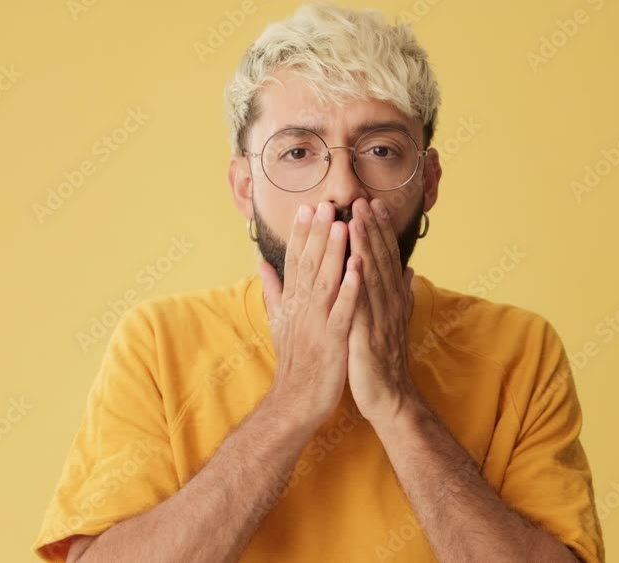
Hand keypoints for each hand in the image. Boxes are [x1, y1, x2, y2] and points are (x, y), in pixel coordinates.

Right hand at [258, 202, 360, 429]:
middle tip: (325, 205)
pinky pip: (342, 310)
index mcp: (293, 303)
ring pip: (325, 282)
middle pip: (309, 265)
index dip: (302, 234)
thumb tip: (261, 263)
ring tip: (341, 226)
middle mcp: (302, 308)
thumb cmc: (294, 361)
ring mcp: (316, 323)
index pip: (296, 262)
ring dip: (332, 253)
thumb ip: (273, 290)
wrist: (295, 402)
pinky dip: (349, 289)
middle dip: (317, 234)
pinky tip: (357, 268)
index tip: (308, 208)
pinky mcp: (332, 340)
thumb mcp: (278, 322)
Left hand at [347, 198, 420, 423]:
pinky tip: (352, 263)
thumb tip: (409, 270)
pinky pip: (361, 305)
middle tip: (362, 199)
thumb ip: (401, 294)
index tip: (372, 204)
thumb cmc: (386, 360)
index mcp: (391, 299)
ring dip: (364, 246)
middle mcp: (388, 304)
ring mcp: (379, 318)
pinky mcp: (366, 336)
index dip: (380, 230)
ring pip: (371, 276)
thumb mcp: (395, 322)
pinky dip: (357, 283)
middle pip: (379, 260)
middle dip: (370, 228)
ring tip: (354, 219)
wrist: (390, 397)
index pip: (385, 258)